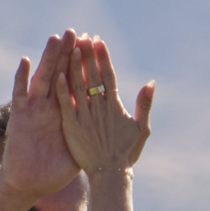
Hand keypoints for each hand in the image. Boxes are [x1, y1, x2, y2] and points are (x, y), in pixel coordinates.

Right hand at [0, 40, 86, 206]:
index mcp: (68, 113)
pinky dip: (22, 78)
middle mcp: (51, 107)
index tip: (95, 43)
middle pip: (62, 74)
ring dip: (49, 59)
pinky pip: (20, 95)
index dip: (87, 64)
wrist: (31, 184)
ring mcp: (35, 110)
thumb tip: (120, 120)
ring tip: (55, 38)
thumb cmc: (57, 169)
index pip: (79, 82)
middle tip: (76, 32)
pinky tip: (26, 61)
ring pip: (44, 79)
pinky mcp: (20, 118)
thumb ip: (97, 133)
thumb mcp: (83, 147)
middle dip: (69, 54)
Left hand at [59, 48, 155, 186]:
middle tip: (83, 36)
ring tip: (71, 48)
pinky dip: (62, 90)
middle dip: (87, 55)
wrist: (110, 174)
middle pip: (92, 76)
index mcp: (114, 105)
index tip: (98, 40)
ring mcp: (84, 116)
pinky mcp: (72, 127)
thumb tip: (151, 82)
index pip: (108, 75)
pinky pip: (65, 105)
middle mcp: (99, 108)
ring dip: (74, 66)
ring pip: (78, 86)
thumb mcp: (141, 128)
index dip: (103, 57)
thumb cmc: (127, 152)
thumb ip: (145, 104)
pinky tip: (58, 75)